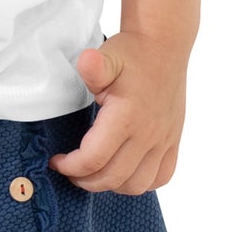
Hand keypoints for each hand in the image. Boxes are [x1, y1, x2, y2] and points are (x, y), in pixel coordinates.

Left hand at [47, 31, 186, 194]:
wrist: (163, 45)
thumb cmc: (132, 53)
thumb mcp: (108, 56)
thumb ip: (94, 66)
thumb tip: (86, 62)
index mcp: (127, 116)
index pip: (94, 159)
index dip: (70, 166)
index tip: (57, 160)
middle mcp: (148, 133)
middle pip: (112, 177)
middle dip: (84, 180)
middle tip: (70, 170)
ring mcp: (164, 140)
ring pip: (137, 184)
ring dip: (111, 185)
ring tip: (94, 173)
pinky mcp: (173, 140)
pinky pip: (161, 177)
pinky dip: (140, 182)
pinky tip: (124, 172)